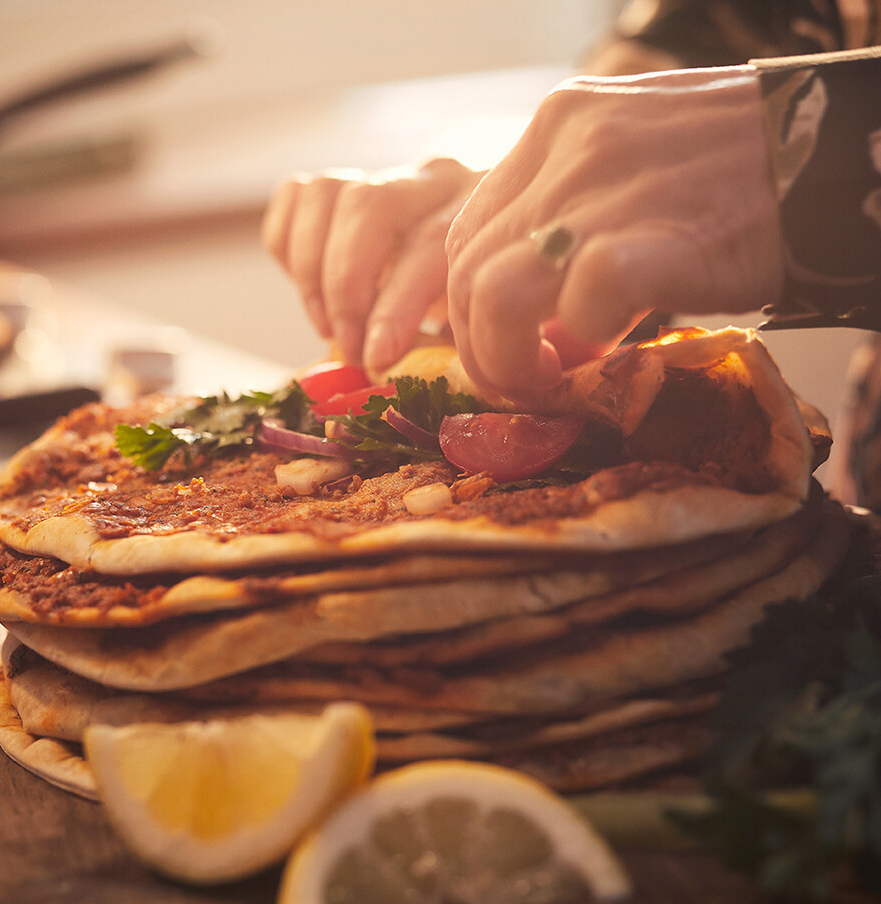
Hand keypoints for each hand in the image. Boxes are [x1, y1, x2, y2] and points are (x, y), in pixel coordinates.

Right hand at [262, 158, 482, 371]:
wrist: (489, 266)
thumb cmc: (479, 312)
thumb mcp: (479, 330)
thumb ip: (448, 349)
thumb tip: (392, 377)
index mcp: (480, 216)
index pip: (428, 246)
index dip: (393, 307)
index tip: (373, 357)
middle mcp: (435, 181)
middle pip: (370, 206)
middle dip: (346, 287)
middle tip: (349, 347)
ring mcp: (384, 177)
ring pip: (326, 192)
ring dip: (311, 268)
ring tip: (326, 324)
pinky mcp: (344, 183)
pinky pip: (296, 195)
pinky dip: (289, 244)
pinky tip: (312, 290)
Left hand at [445, 66, 784, 408]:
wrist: (829, 156)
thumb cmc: (731, 177)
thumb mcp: (630, 174)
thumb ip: (570, 232)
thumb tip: (539, 330)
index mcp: (555, 129)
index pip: (468, 233)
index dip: (471, 306)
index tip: (504, 344)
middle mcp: (567, 150)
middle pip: (467, 273)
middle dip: (481, 348)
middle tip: (522, 382)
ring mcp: (604, 191)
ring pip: (492, 296)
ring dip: (507, 360)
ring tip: (549, 381)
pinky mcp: (651, 238)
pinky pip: (578, 305)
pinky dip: (585, 340)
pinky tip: (613, 347)